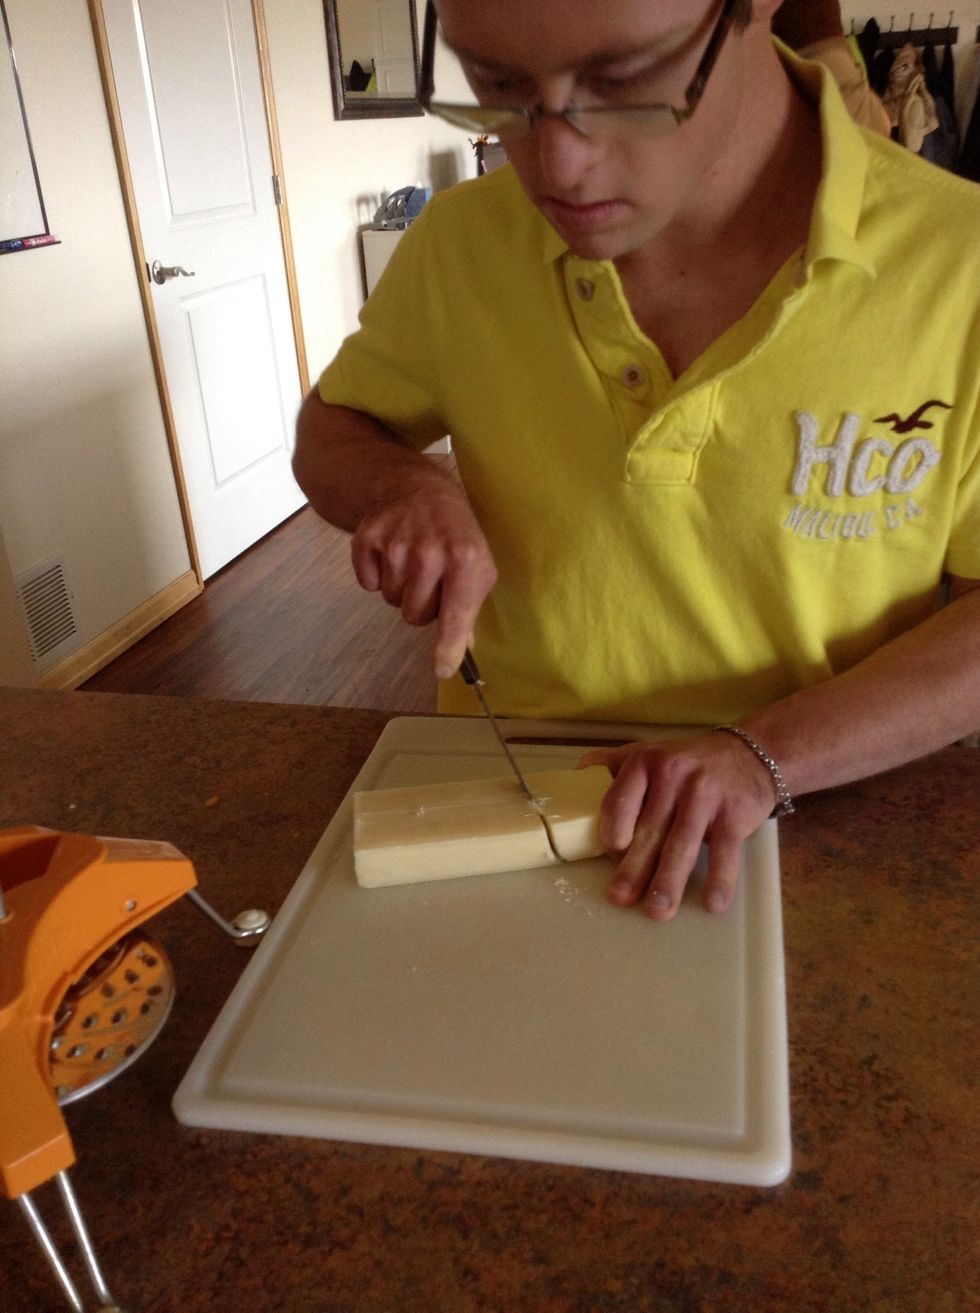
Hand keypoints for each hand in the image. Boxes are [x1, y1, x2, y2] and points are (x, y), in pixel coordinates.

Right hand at [350, 479, 496, 678]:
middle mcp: (429, 552)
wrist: (420, 489)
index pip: (454, 615)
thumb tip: (461, 649)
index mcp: (465, 559)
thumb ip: (470, 607)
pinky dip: (376, 576)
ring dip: (401, 590)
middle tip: (431, 579)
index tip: (442, 669)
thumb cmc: (456, 534)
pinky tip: (391, 555)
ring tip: (413, 563)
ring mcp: (395, 544)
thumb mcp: (478, 565)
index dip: (448, 646)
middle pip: (414, 616)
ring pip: (391, 601)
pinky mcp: (367, 538)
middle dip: (422, 606)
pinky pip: (368, 585)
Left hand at [578, 733, 778, 920]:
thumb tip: (574, 777)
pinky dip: (720, 880)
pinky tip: (712, 904)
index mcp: (645, 763)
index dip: (612, 830)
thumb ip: (612, 764)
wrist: (752, 753)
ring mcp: (706, 795)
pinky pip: (725, 852)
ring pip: (682, 844)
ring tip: (658, 910)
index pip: (619, 799)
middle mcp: (674, 775)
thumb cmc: (689, 762)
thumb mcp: (649, 752)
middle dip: (634, 869)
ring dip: (669, 881)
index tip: (611, 854)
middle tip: (620, 898)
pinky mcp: (735, 813)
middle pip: (649, 830)